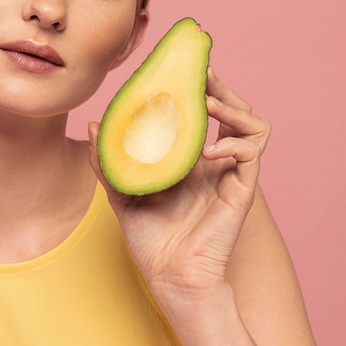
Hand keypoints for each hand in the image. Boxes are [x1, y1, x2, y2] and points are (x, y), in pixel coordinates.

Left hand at [88, 68, 270, 307]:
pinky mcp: (240, 190)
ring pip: (250, 126)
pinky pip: (251, 154)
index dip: (193, 90)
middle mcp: (210, 162)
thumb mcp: (122, 192)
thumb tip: (94, 124)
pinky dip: (234, 143)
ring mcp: (227, 175)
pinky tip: (207, 149)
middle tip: (199, 70)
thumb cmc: (148, 238)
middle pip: (227, 112)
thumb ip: (108, 161)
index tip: (175, 69)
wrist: (168, 276)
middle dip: (217, 87)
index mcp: (186, 160)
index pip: (196, 114)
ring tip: (207, 101)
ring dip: (233, 107)